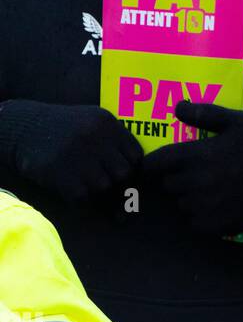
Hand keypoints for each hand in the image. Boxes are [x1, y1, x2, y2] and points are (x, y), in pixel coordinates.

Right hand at [0, 101, 142, 201]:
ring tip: (89, 186)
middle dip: (118, 183)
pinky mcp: (60, 173)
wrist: (28, 128)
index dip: (132, 169)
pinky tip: (74, 191)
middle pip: (123, 173)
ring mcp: (78, 155)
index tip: (124, 176)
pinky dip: (81, 200)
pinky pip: (82, 197)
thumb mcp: (92, 121)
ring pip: (104, 187)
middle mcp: (95, 137)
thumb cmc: (65, 128)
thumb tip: (135, 170)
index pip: (135, 155)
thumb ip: (114, 139)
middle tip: (109, 187)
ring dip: (99, 192)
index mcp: (106, 123)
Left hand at [143, 100, 242, 236]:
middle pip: (168, 184)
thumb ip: (205, 113)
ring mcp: (204, 207)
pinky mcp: (214, 226)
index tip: (156, 163)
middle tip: (196, 169)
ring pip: (181, 203)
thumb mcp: (238, 121)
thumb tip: (177, 107)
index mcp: (197, 156)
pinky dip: (201, 213)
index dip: (152, 163)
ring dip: (188, 195)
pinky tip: (219, 201)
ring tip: (211, 185)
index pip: (156, 164)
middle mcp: (195, 184)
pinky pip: (194, 220)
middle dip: (176, 177)